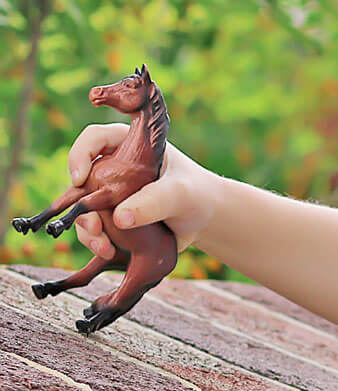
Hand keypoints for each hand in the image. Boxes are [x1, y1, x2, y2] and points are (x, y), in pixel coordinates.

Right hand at [68, 124, 221, 259]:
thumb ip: (153, 202)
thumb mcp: (179, 194)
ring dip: (86, 229)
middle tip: (93, 225)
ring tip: (103, 246)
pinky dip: (95, 241)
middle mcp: (112, 168)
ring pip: (83, 208)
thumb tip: (119, 219)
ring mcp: (110, 195)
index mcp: (127, 146)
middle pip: (80, 180)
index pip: (94, 139)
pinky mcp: (113, 219)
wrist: (205, 220)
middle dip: (79, 204)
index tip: (80, 179)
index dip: (79, 155)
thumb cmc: (195, 194)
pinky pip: (94, 229)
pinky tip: (108, 251)